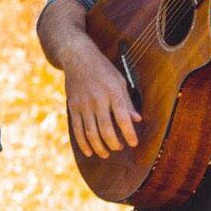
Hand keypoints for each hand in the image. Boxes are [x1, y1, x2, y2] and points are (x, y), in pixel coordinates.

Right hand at [65, 42, 141, 158]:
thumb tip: (137, 119)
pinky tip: (89, 151)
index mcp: (113, 92)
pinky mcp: (73, 107)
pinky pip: (78, 130)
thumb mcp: (120, 81)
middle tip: (119, 148)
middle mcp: (97, 99)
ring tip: (106, 154)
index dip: (129, 134)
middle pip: (106, 129)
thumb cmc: (103, 69)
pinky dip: (83, 143)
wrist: (77, 57)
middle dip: (114, 143)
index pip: (122, 118)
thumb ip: (127, 102)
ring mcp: (83, 104)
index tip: (133, 144)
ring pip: (91, 133)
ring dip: (99, 147)